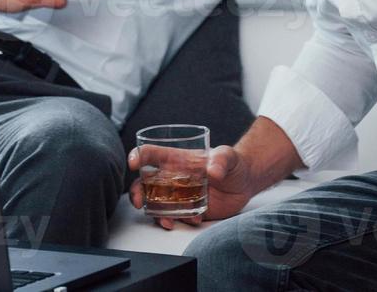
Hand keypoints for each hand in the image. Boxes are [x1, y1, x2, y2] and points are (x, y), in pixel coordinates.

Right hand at [127, 144, 256, 229]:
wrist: (243, 183)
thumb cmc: (232, 163)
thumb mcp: (228, 157)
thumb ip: (221, 161)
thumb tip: (214, 171)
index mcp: (176, 159)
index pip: (151, 154)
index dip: (138, 156)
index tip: (133, 163)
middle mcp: (172, 177)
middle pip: (145, 183)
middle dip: (137, 192)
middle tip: (139, 202)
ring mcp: (178, 195)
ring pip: (155, 204)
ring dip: (155, 213)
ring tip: (167, 221)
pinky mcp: (187, 209)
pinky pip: (174, 217)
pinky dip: (178, 221)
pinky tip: (194, 220)